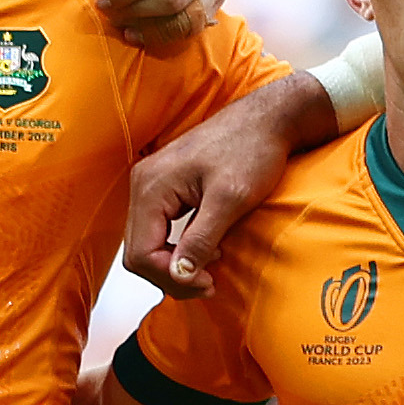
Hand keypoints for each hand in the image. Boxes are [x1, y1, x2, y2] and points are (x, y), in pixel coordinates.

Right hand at [122, 92, 307, 294]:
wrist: (264, 121)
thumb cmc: (251, 150)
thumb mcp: (229, 199)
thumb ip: (200, 238)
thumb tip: (179, 275)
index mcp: (151, 187)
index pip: (140, 254)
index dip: (171, 278)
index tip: (208, 283)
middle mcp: (143, 185)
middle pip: (139, 252)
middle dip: (172, 275)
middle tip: (209, 284)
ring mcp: (151, 186)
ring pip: (147, 244)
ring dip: (175, 264)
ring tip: (211, 268)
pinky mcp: (165, 188)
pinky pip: (158, 230)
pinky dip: (178, 248)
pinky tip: (207, 250)